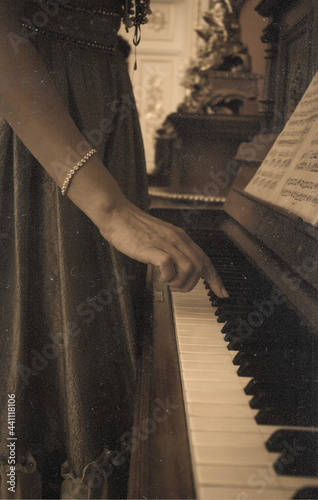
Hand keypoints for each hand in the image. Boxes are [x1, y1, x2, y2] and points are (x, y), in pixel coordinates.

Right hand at [98, 201, 228, 296]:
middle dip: (191, 284)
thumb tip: (178, 268)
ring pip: (189, 268)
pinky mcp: (151, 248)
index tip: (222, 293)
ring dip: (180, 282)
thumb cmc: (134, 228)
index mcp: (181, 238)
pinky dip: (167, 276)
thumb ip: (171, 251)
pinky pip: (169, 265)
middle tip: (176, 287)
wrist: (117, 214)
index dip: (215, 279)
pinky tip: (159, 276)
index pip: (205, 260)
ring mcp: (165, 243)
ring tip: (167, 282)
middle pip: (200, 267)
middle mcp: (177, 240)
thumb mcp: (160, 239)